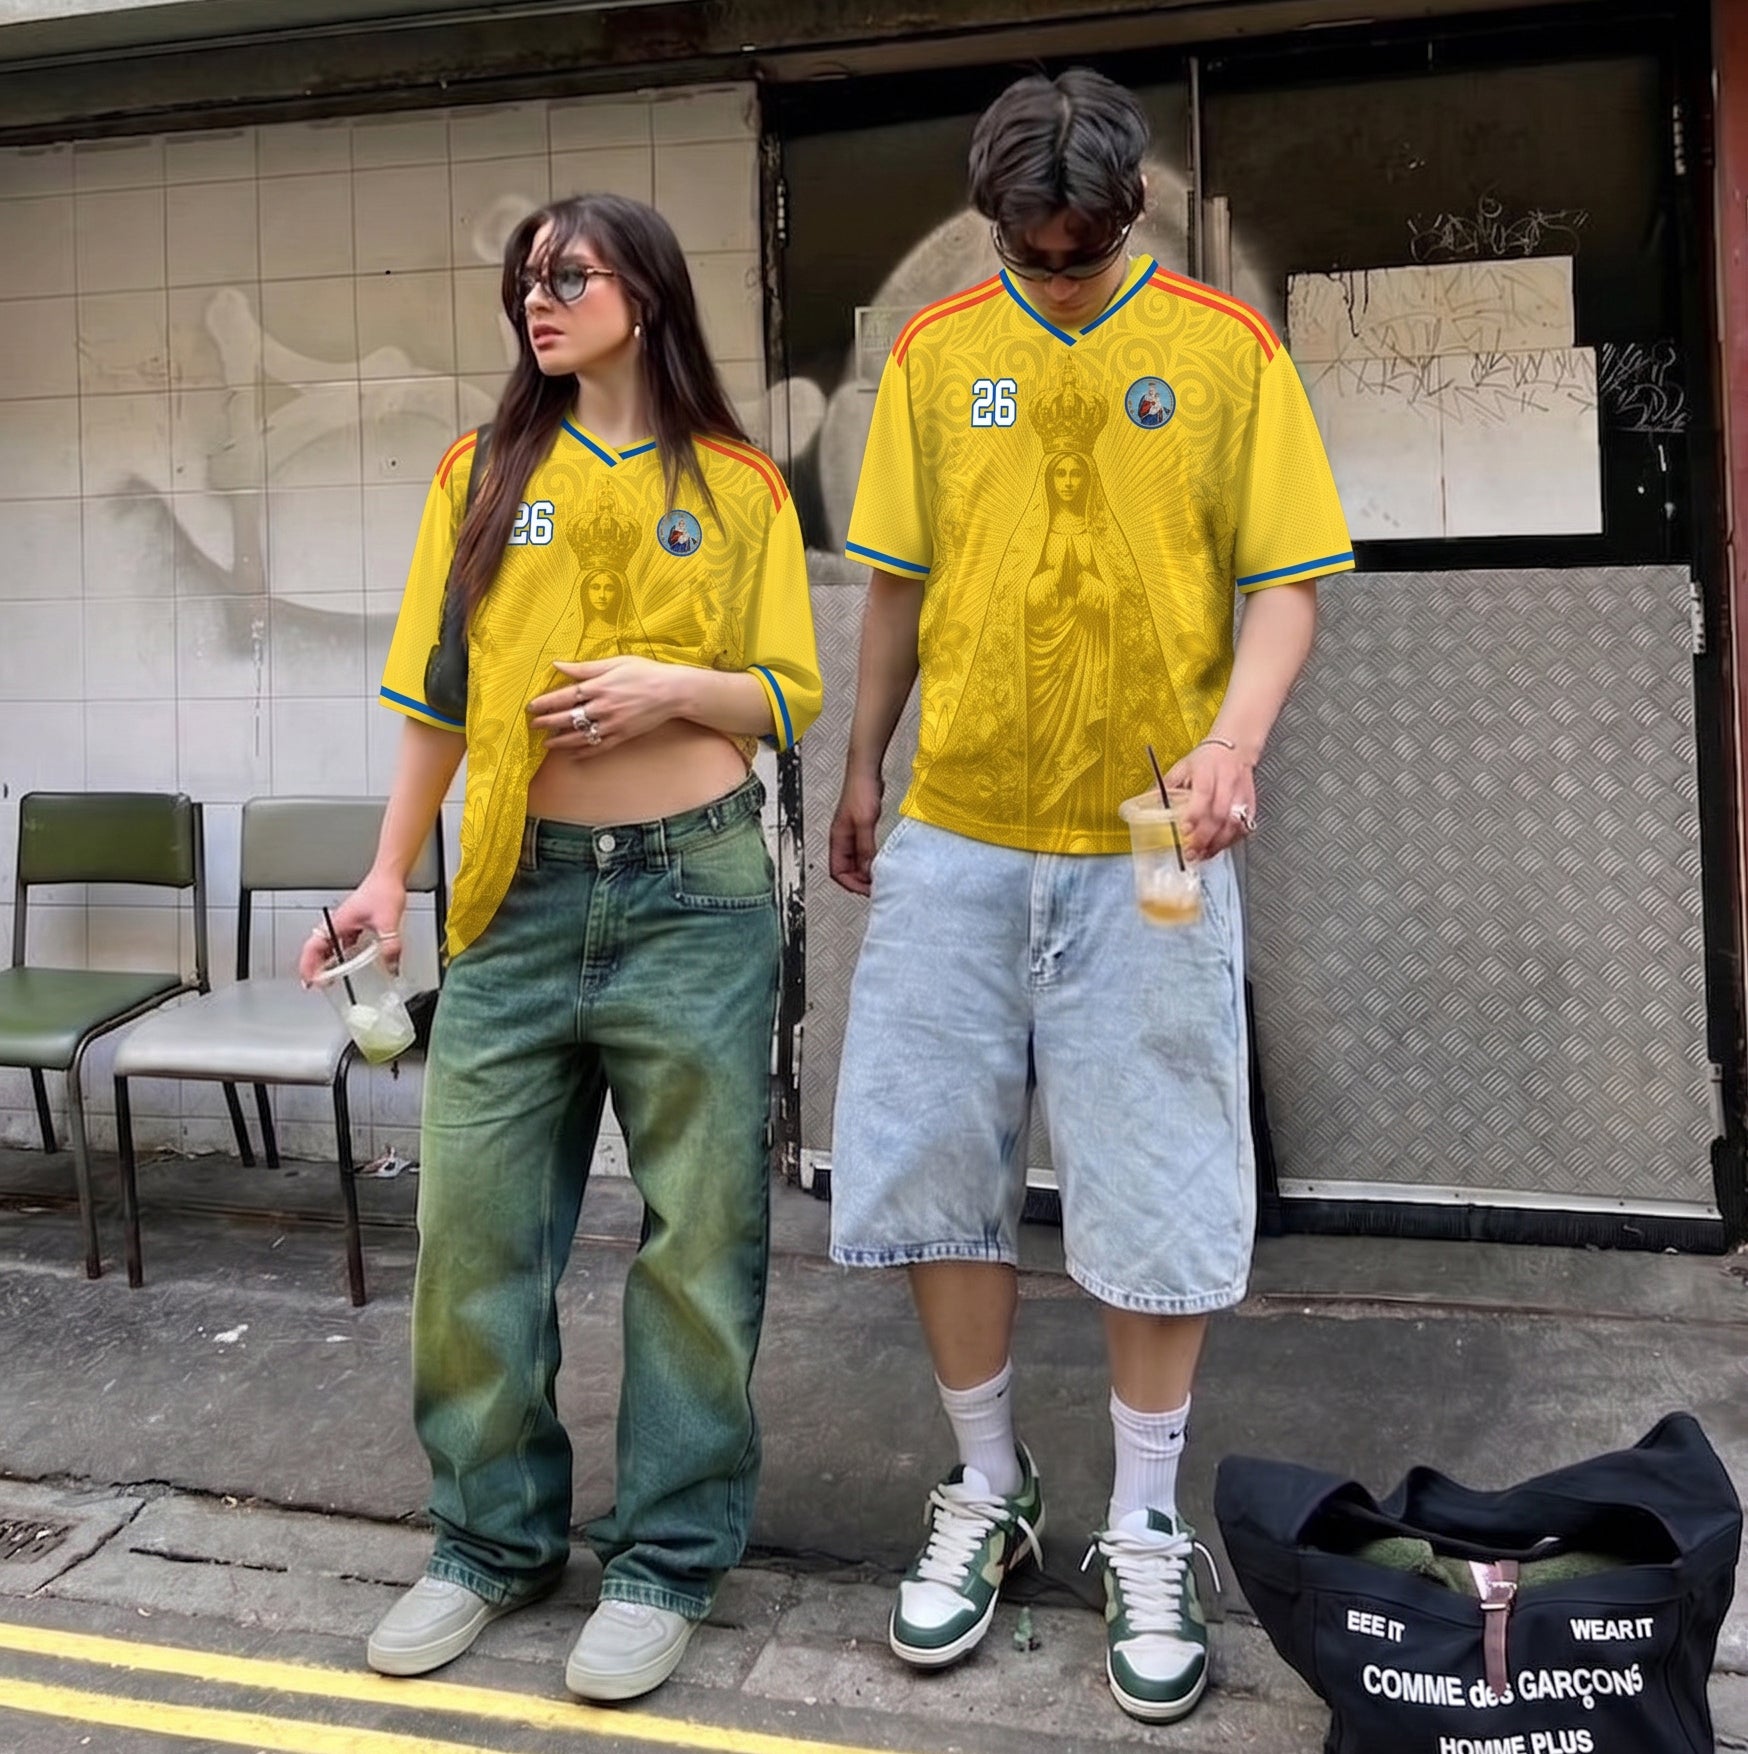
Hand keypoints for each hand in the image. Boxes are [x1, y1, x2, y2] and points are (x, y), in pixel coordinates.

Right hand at [296, 873, 406, 983]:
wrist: (389, 876)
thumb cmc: (382, 890)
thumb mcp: (387, 923)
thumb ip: (390, 946)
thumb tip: (391, 966)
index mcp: (337, 924)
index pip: (313, 948)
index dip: (308, 965)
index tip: (309, 980)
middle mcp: (338, 923)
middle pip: (317, 948)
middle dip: (313, 966)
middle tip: (315, 982)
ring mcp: (345, 922)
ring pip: (329, 945)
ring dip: (327, 960)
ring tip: (329, 975)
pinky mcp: (355, 921)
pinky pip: (343, 941)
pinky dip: (342, 952)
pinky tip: (352, 959)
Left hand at [529, 657, 681, 756]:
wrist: (672, 692)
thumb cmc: (644, 672)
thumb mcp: (615, 663)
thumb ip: (585, 668)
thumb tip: (558, 665)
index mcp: (599, 687)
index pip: (564, 697)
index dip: (546, 702)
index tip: (531, 706)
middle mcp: (603, 708)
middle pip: (568, 718)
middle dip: (547, 723)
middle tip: (533, 725)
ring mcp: (612, 724)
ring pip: (581, 736)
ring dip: (561, 741)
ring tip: (548, 744)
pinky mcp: (622, 735)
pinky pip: (599, 747)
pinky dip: (585, 752)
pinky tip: (573, 754)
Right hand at [829, 769, 884, 895]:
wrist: (866, 770)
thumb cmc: (861, 790)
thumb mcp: (865, 823)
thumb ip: (865, 847)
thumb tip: (868, 870)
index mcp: (837, 838)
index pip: (837, 872)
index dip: (851, 884)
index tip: (868, 890)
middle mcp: (842, 838)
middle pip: (845, 869)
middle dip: (859, 881)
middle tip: (876, 887)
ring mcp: (851, 832)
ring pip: (855, 861)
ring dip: (865, 871)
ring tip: (880, 877)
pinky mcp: (861, 826)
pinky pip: (863, 850)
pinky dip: (871, 859)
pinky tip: (881, 859)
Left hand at [1162, 741, 1257, 858]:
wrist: (1237, 748)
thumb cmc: (1208, 758)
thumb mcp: (1182, 766)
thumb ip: (1165, 786)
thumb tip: (1144, 802)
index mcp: (1208, 771)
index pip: (1202, 795)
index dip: (1193, 816)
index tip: (1183, 831)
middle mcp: (1227, 783)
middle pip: (1219, 815)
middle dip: (1204, 838)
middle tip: (1190, 852)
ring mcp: (1241, 795)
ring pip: (1234, 825)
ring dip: (1217, 844)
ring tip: (1202, 855)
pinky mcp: (1251, 805)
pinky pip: (1244, 828)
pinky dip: (1230, 842)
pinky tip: (1217, 847)